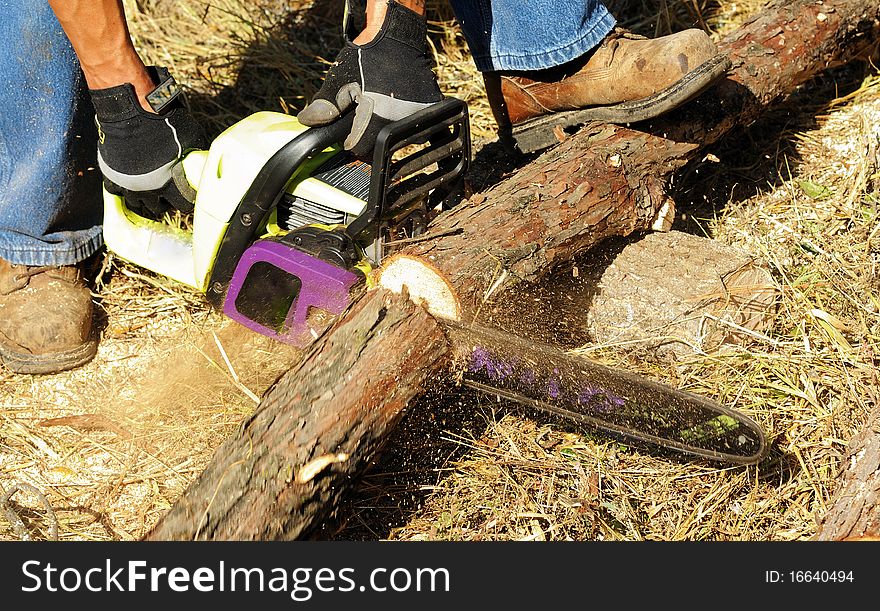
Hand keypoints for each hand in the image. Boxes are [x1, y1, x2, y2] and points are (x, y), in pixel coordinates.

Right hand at [89, 67, 207, 218]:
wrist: (132, 109)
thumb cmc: (165, 121)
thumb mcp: (191, 136)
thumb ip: (196, 152)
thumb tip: (203, 157)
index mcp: (170, 183)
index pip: (182, 205)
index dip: (186, 201)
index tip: (187, 195)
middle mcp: (148, 189)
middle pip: (157, 207)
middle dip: (163, 203)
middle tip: (165, 195)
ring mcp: (127, 183)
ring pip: (135, 203)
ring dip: (142, 200)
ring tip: (147, 195)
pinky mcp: (110, 173)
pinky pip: (113, 190)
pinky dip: (121, 190)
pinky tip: (127, 184)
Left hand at [297, 1, 441, 159]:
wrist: (397, 37)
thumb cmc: (367, 56)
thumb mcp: (340, 80)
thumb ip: (325, 106)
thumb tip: (307, 122)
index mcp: (378, 116)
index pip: (360, 148)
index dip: (351, 141)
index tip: (349, 133)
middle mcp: (402, 120)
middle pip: (380, 146)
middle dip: (369, 136)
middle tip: (364, 116)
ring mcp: (420, 115)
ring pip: (400, 139)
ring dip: (388, 129)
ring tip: (382, 107)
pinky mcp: (431, 109)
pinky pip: (416, 126)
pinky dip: (405, 121)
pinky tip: (397, 105)